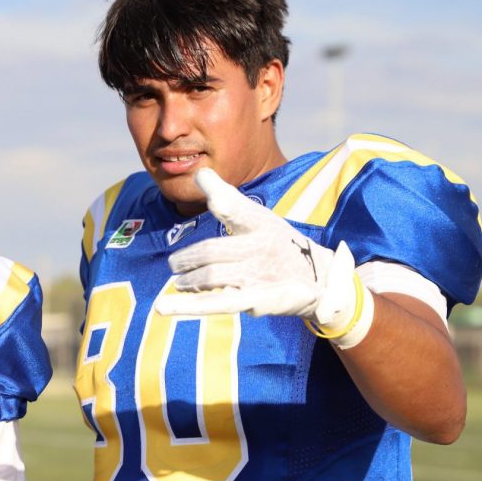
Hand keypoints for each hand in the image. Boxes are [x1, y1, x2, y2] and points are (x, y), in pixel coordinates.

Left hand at [153, 168, 370, 345]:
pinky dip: (189, 306)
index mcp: (259, 223)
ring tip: (179, 282)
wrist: (318, 280)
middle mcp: (258, 248)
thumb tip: (200, 173)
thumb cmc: (277, 242)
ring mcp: (257, 276)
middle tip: (174, 264)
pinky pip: (217, 303)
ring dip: (188, 280)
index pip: (237, 209)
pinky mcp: (254, 301)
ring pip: (211, 277)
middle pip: (212, 251)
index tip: (206, 185)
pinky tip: (163, 307)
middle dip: (187, 258)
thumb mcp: (257, 217)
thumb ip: (226, 198)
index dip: (223, 201)